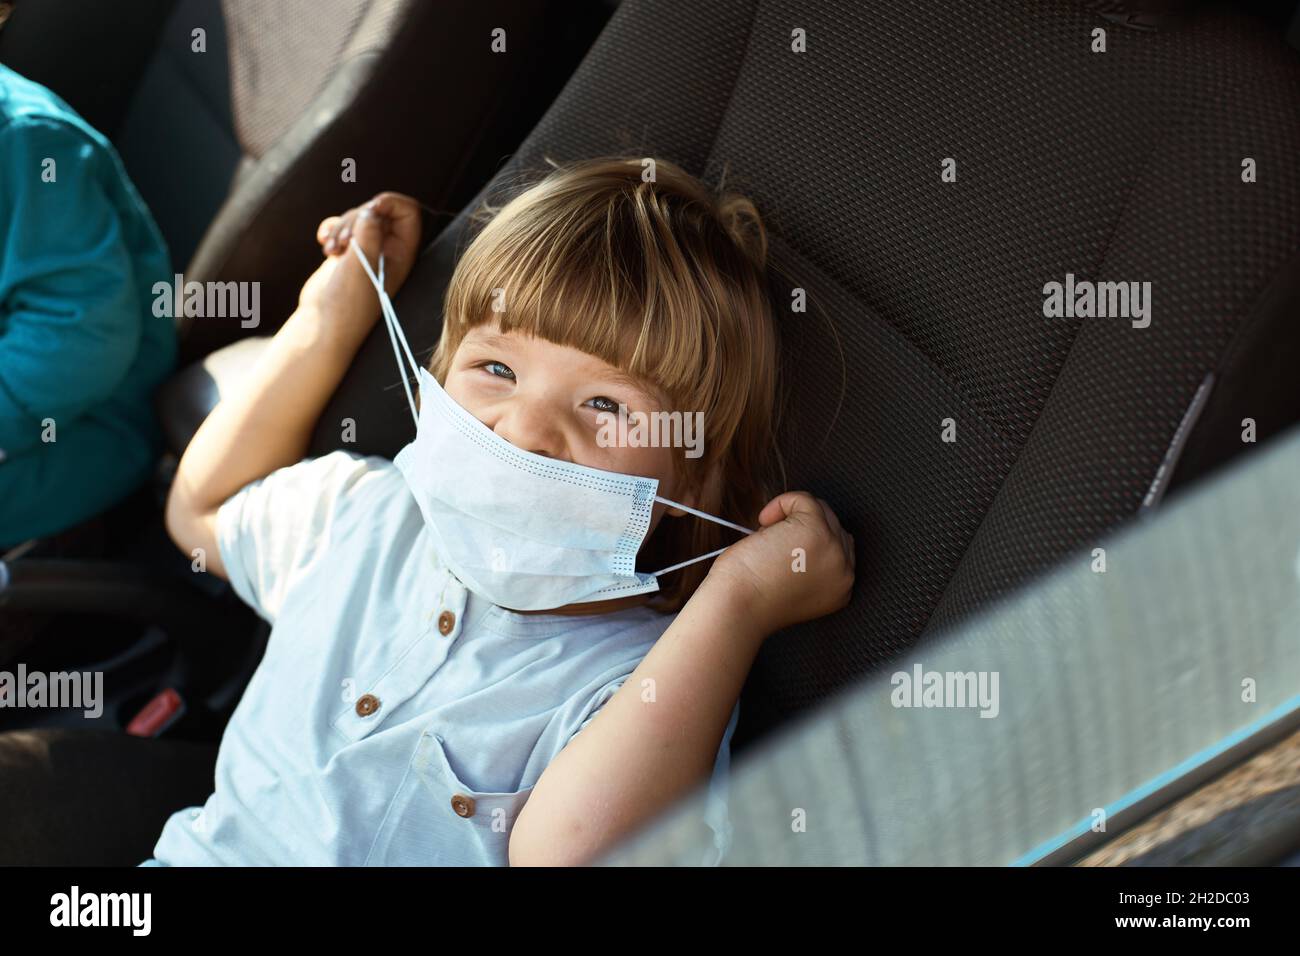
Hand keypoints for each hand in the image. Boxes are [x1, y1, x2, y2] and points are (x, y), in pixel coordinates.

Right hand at [298, 192, 423, 341]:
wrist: (324, 325)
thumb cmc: (349, 302)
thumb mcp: (362, 265)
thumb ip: (369, 233)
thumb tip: (371, 208)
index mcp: (402, 253)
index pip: (408, 213)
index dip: (391, 203)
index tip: (371, 207)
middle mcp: (387, 250)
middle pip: (378, 211)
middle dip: (357, 218)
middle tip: (345, 243)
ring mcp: (366, 251)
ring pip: (357, 217)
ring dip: (341, 227)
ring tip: (332, 250)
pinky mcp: (345, 254)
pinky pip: (340, 227)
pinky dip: (330, 229)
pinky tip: (323, 244)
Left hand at [704, 491, 855, 634]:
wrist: (737, 608)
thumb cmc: (751, 597)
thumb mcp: (793, 586)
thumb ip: (810, 564)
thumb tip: (801, 528)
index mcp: (840, 589)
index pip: (839, 546)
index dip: (808, 539)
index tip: (782, 548)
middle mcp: (844, 572)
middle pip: (832, 525)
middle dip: (799, 527)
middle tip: (771, 546)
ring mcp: (833, 549)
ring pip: (820, 510)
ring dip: (789, 517)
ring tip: (766, 540)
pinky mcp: (816, 530)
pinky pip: (804, 499)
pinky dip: (781, 504)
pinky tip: (764, 522)